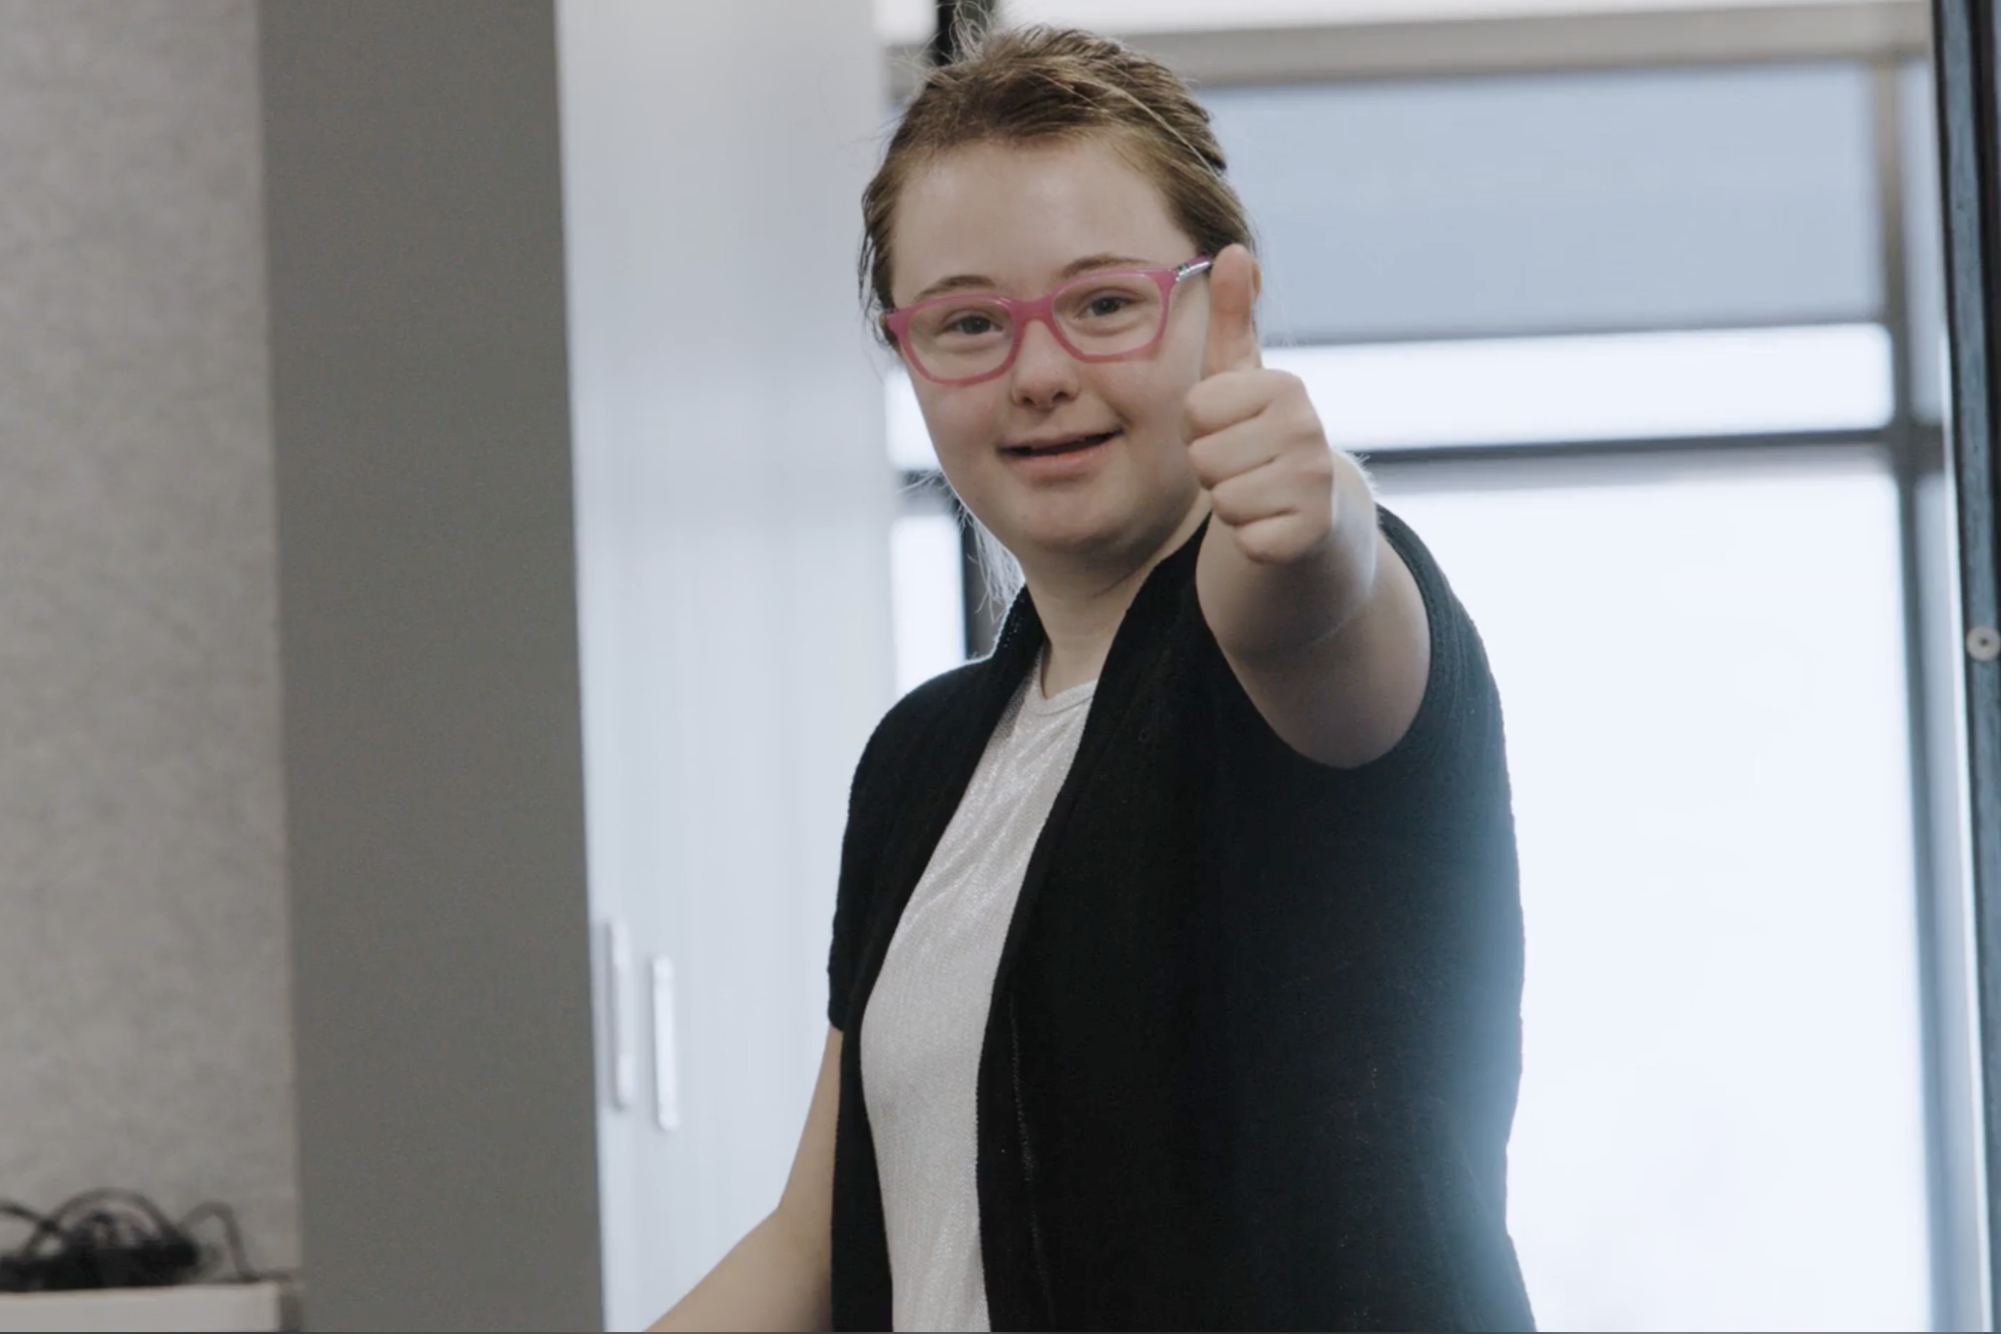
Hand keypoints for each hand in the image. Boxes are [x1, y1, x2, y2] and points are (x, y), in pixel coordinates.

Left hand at [1181, 244, 1336, 565]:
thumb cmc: (1261, 437)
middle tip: (1244, 467)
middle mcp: (1308, 429)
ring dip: (1230, 503)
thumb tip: (1232, 249)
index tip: (1232, 431)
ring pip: (1222, 500)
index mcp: (1286, 386)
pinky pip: (1244, 539)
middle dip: (1213, 469)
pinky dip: (1250, 538)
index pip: (1194, 411)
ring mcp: (1313, 483)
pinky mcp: (1309, 533)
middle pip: (1203, 458)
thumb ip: (1230, 316)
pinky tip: (1272, 524)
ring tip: (1258, 492)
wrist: (1315, 514)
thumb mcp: (1241, 376)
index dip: (1201, 429)